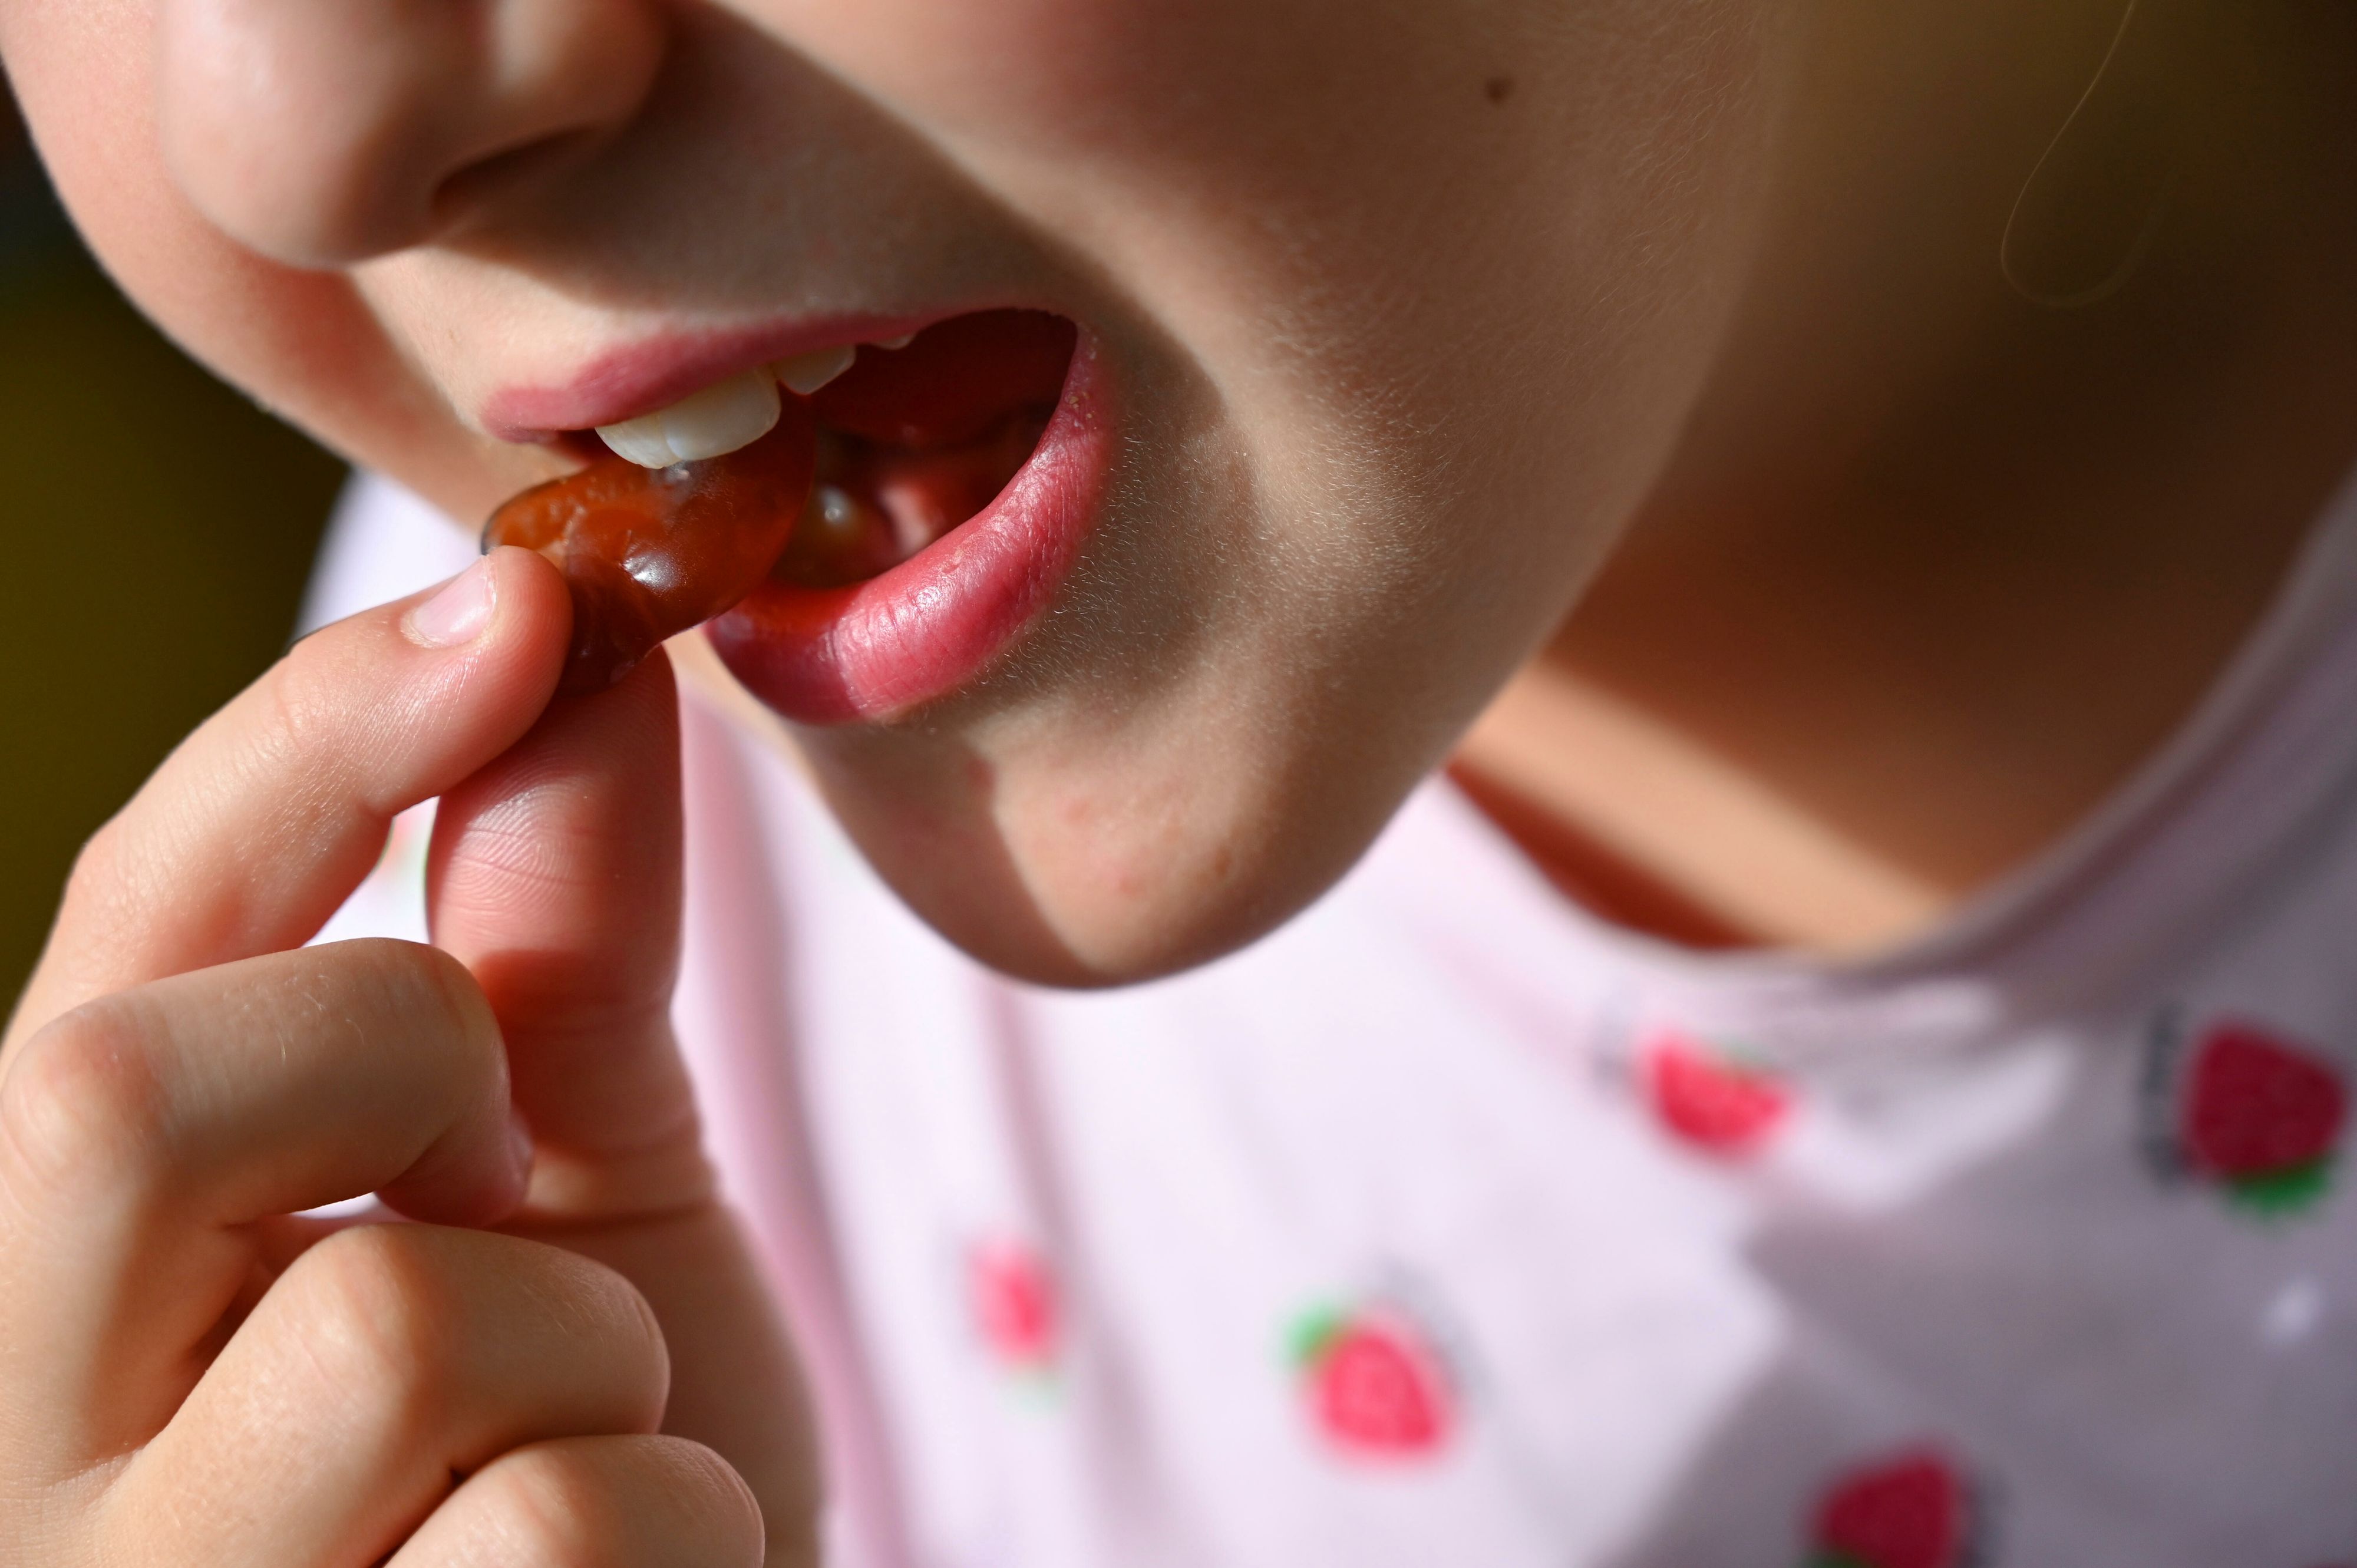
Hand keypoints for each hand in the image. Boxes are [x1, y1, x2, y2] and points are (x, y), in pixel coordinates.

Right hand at [0, 546, 818, 1564]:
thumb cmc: (619, 1446)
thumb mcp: (592, 1180)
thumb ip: (557, 940)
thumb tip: (567, 646)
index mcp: (67, 1268)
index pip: (112, 939)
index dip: (301, 741)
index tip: (520, 598)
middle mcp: (16, 1441)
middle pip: (113, 1093)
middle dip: (405, 1048)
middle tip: (512, 1162)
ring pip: (390, 1322)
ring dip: (591, 1352)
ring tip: (589, 1451)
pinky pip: (552, 1528)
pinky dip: (673, 1523)